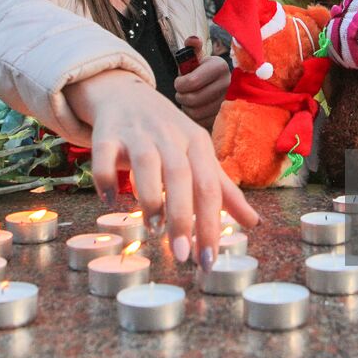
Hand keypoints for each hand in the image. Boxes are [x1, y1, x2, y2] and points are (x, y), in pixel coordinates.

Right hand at [64, 68, 258, 270]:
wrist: (127, 96)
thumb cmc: (169, 135)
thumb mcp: (200, 156)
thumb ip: (223, 190)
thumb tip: (253, 222)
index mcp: (197, 143)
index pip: (209, 186)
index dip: (211, 224)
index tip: (208, 261)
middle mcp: (170, 136)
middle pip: (180, 175)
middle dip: (182, 217)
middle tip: (183, 255)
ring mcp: (138, 134)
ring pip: (146, 163)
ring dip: (150, 197)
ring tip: (153, 230)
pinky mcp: (107, 134)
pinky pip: (104, 155)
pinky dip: (106, 178)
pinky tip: (109, 202)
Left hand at [174, 36, 229, 127]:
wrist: (220, 86)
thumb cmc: (203, 72)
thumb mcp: (198, 58)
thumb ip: (192, 47)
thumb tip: (192, 40)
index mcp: (219, 67)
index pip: (191, 81)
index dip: (180, 84)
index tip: (180, 82)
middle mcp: (227, 85)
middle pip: (192, 99)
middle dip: (181, 96)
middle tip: (182, 93)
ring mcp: (228, 103)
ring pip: (195, 113)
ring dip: (187, 108)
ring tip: (189, 100)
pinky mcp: (225, 117)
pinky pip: (201, 122)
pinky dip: (195, 117)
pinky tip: (197, 109)